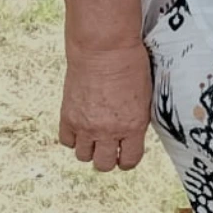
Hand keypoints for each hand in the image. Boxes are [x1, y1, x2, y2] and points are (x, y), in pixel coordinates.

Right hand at [59, 43, 152, 172]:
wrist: (104, 48)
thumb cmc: (130, 64)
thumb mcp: (145, 94)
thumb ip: (137, 119)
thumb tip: (132, 134)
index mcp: (133, 125)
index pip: (130, 161)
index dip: (128, 159)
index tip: (127, 153)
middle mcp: (108, 131)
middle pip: (104, 165)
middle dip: (109, 158)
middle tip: (110, 146)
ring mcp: (85, 126)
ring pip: (84, 157)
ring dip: (90, 148)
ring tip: (95, 133)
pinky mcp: (68, 117)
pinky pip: (67, 142)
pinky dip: (74, 137)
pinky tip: (81, 125)